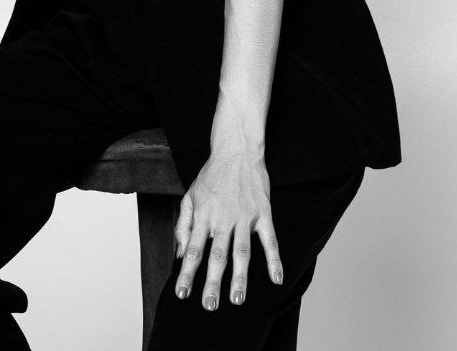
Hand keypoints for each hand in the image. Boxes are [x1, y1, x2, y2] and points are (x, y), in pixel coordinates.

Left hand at [173, 145, 282, 308]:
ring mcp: (244, 216)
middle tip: (209, 305)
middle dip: (212, 282)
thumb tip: (179, 254)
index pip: (192, 249)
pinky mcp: (263, 213)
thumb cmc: (212, 175)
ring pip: (242, 251)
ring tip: (237, 299)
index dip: (187, 272)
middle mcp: (222, 218)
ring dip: (240, 276)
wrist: (237, 150)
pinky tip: (277, 279)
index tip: (182, 293)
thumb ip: (183, 225)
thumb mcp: (191, 195)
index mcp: (203, 215)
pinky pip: (269, 239)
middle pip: (216, 255)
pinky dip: (274, 259)